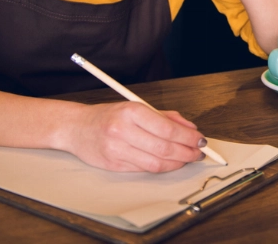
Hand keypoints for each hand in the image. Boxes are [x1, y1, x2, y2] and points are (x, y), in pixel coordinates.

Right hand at [64, 101, 206, 171]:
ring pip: (156, 163)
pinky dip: (162, 167)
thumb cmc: (109, 116)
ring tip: (188, 158)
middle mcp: (123, 131)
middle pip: (164, 148)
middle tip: (199, 152)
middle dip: (187, 152)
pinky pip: (144, 169)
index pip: (168, 129)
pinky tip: (170, 163)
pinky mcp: (114, 166)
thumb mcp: (137, 107)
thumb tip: (190, 128)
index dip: (188, 138)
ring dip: (177, 162)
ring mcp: (117, 150)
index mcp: (132, 112)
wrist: (76, 127)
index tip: (201, 140)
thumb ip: (165, 117)